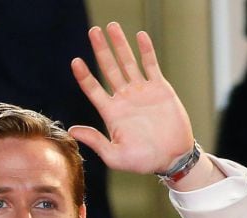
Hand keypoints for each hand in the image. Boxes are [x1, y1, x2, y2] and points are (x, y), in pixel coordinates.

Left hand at [69, 22, 193, 174]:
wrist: (173, 157)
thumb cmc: (144, 161)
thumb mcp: (115, 156)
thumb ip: (96, 142)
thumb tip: (73, 130)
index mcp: (111, 113)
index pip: (93, 89)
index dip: (84, 75)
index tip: (76, 61)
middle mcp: (124, 98)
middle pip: (109, 69)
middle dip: (100, 50)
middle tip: (94, 31)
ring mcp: (142, 92)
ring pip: (128, 63)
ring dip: (120, 45)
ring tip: (112, 26)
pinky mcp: (160, 89)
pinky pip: (151, 66)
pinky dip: (146, 51)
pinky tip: (140, 36)